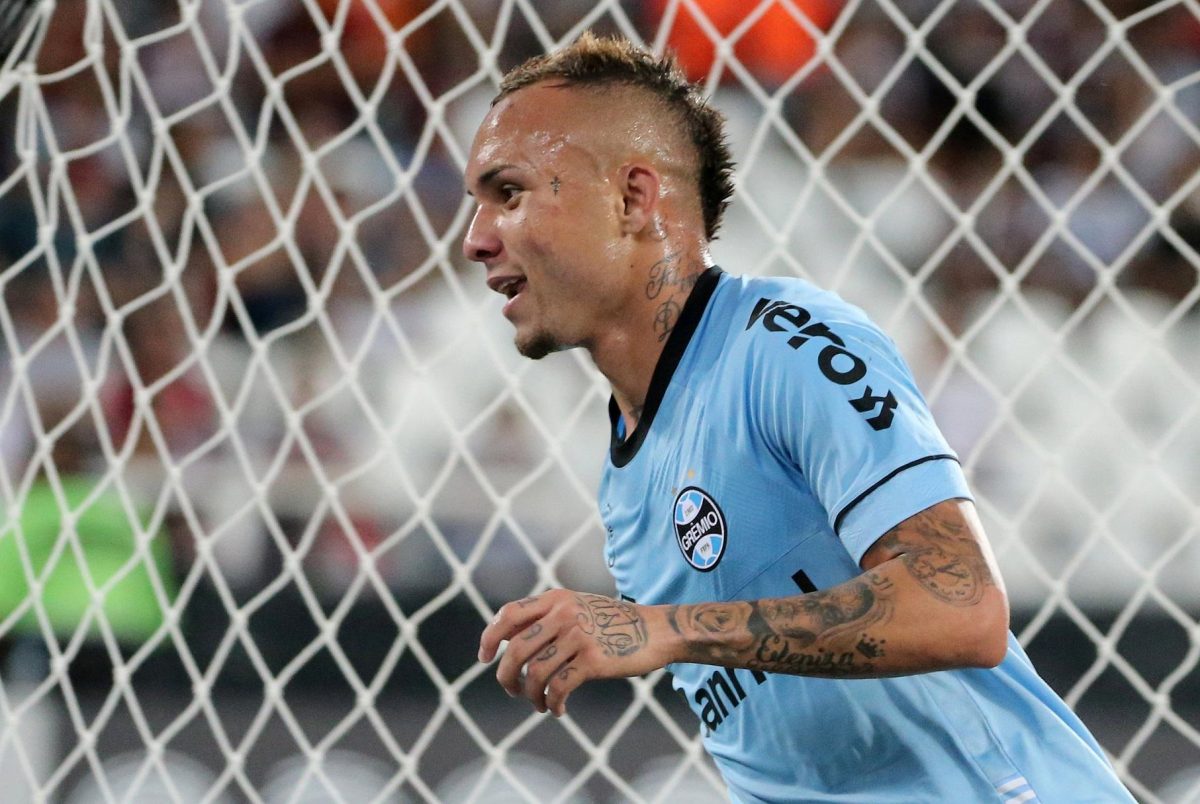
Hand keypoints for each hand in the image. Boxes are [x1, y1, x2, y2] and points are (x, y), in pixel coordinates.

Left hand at [478, 590, 670, 716]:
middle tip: (512, 691)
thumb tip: (504, 641)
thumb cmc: (613, 624)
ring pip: (535, 672)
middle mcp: (564, 614)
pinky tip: (558, 709)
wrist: (656, 630)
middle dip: (507, 676)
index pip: (508, 614)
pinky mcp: (593, 659)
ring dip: (531, 695)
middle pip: (515, 649)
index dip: (489, 637)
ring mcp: (578, 635)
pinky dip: (553, 703)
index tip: (484, 658)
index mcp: (556, 600)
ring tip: (540, 704)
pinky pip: (559, 688)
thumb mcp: (578, 609)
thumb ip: (546, 619)